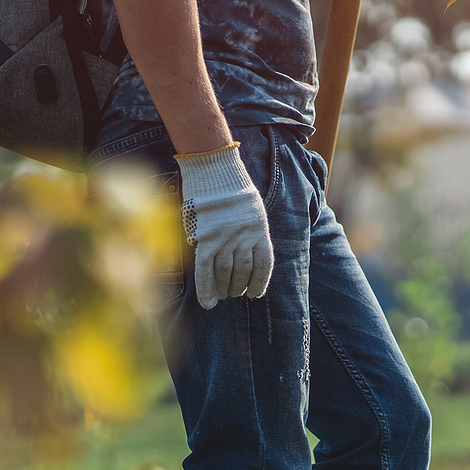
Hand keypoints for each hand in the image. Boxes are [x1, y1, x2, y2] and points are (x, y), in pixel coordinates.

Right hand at [176, 145, 273, 308]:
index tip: (254, 294)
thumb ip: (251, 227)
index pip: (264, 265)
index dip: (259, 282)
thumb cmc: (231, 184)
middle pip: (243, 272)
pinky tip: (208, 303)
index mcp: (259, 230)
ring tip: (222, 296)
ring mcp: (225, 238)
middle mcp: (244, 237)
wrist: (214, 166)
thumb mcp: (252, 206)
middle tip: (233, 294)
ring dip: (224, 289)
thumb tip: (246, 248)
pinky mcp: (205, 238)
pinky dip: (206, 288)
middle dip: (238, 287)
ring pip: (226, 273)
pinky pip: (205, 269)